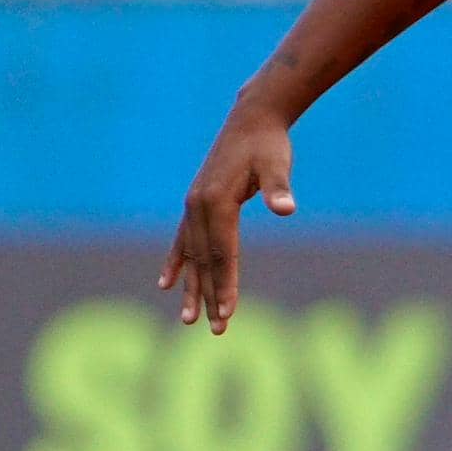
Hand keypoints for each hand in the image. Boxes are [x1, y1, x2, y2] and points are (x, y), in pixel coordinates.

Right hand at [161, 102, 295, 331]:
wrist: (252, 120)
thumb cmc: (269, 144)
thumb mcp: (278, 163)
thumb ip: (279, 187)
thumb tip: (286, 208)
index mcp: (216, 201)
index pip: (222, 254)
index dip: (225, 285)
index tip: (228, 314)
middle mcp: (198, 206)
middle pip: (205, 261)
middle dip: (210, 296)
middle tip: (217, 330)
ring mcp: (193, 206)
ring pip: (191, 255)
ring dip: (191, 288)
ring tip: (189, 320)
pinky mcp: (195, 204)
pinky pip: (182, 240)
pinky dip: (175, 262)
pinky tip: (166, 284)